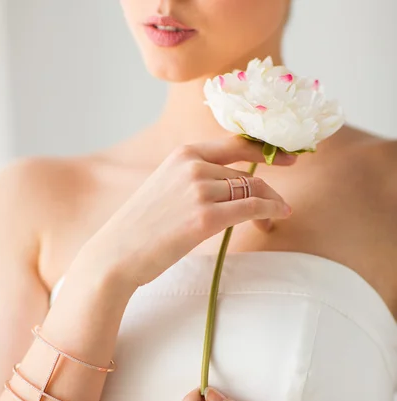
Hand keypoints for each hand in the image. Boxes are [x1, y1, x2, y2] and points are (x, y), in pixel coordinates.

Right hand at [87, 136, 294, 289]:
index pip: (235, 144)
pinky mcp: (205, 218)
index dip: (265, 150)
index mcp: (183, 154)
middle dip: (267, 191)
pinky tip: (278, 216)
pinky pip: (251, 208)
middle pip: (246, 174)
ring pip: (252, 190)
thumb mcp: (165, 188)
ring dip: (271, 204)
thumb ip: (194, 179)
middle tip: (279, 206)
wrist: (115, 254)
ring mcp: (199, 190)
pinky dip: (271, 210)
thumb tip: (231, 185)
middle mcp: (193, 166)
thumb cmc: (140, 228)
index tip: (286, 156)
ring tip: (278, 216)